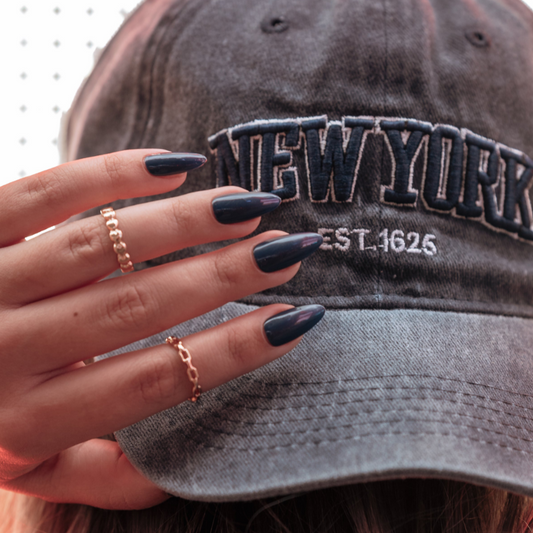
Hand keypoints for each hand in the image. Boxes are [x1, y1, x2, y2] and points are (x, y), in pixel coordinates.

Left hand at [0, 149, 320, 509]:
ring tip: (247, 207)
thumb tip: (182, 469)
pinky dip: (113, 173)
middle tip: (287, 249)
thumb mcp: (31, 468)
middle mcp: (5, 353)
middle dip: (226, 275)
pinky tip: (176, 167)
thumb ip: (103, 472)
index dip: (233, 350)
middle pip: (139, 305)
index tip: (293, 321)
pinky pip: (46, 192)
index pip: (157, 379)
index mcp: (30, 422)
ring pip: (102, 244)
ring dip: (185, 222)